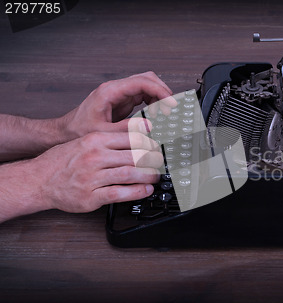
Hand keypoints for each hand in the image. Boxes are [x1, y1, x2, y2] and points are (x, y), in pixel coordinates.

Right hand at [29, 131, 161, 212]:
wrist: (38, 180)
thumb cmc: (62, 161)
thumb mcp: (85, 141)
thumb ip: (110, 140)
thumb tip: (139, 138)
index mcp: (95, 140)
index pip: (131, 138)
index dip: (150, 143)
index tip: (159, 147)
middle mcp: (95, 157)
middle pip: (135, 155)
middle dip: (154, 160)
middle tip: (161, 163)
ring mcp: (92, 177)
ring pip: (130, 173)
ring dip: (149, 176)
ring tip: (156, 176)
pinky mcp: (91, 196)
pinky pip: (120, 193)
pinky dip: (137, 192)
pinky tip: (146, 190)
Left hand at [61, 71, 176, 139]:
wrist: (65, 132)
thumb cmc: (78, 131)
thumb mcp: (103, 133)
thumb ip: (126, 129)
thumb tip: (149, 125)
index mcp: (110, 91)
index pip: (141, 82)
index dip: (160, 90)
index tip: (171, 102)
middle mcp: (115, 89)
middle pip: (146, 78)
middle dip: (162, 91)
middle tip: (170, 107)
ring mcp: (119, 93)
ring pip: (146, 85)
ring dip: (158, 96)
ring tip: (163, 113)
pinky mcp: (122, 100)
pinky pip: (142, 95)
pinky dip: (152, 102)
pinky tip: (154, 114)